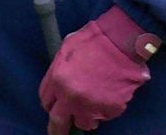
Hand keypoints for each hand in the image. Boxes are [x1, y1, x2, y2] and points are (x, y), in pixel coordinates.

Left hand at [39, 6, 157, 134]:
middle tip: (61, 132)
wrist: (120, 42)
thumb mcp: (66, 47)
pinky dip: (104, 110)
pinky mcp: (109, 110)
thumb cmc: (93, 39)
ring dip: (86, 115)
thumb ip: (59, 68)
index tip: (55, 106)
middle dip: (58, 129)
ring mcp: (91, 106)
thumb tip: (59, 81)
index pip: (46, 101)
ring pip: (84, 123)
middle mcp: (71, 97)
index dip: (51, 104)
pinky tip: (107, 93)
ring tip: (93, 99)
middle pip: (58, 122)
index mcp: (57, 79)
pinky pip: (104, 117)